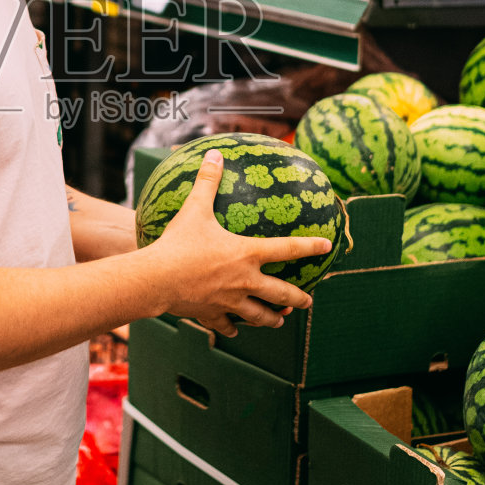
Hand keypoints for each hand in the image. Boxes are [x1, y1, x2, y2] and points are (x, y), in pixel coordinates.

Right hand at [145, 149, 330, 337]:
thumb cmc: (179, 243)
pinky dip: (232, 328)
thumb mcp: (194, 209)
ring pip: (259, 316)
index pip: (287, 249)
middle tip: (308, 302)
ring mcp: (230, 301)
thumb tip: (214, 154)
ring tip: (280, 321)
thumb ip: (208, 182)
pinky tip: (234, 330)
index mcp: (247, 254)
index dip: (309, 247)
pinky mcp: (212, 314)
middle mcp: (245, 281)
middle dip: (298, 299)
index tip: (326, 247)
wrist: (157, 279)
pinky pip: (226, 325)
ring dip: (272, 319)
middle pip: (281, 294)